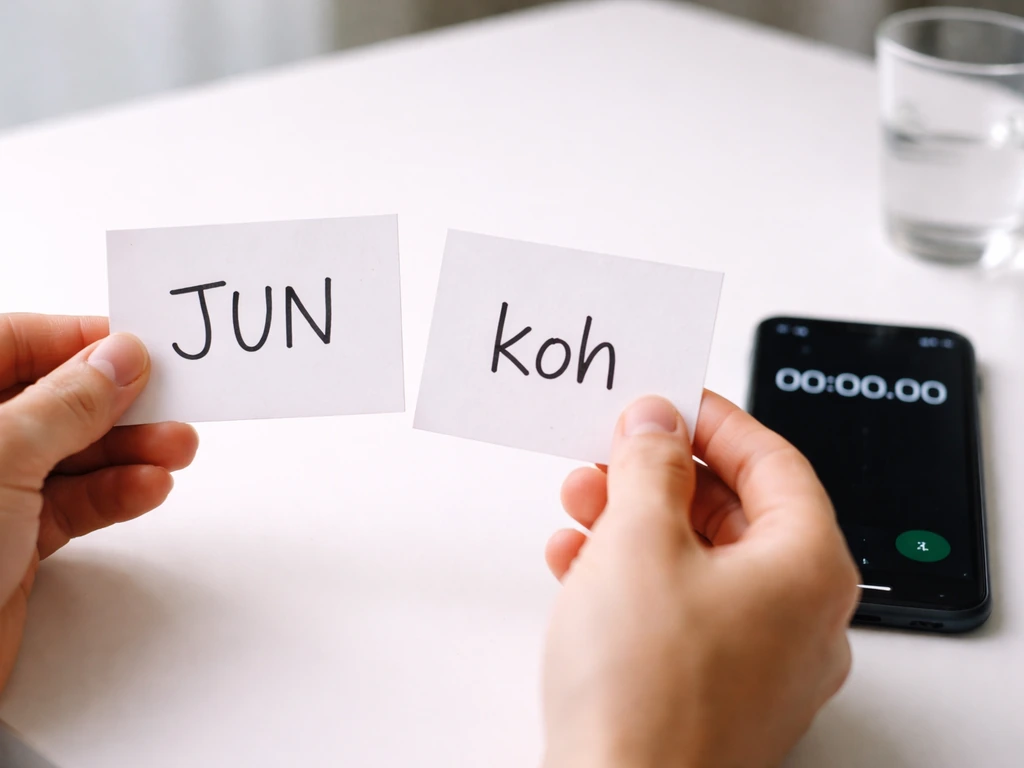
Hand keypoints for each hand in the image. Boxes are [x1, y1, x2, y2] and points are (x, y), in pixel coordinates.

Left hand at [0, 315, 197, 692]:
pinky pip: (76, 503)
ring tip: (176, 448)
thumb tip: (118, 359)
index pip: (15, 343)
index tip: (137, 345)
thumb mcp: (2, 453)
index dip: (78, 340)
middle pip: (53, 400)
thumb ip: (68, 402)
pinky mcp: (12, 539)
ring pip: (72, 454)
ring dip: (130, 451)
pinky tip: (148, 487)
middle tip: (169, 400)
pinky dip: (117, 495)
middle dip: (116, 403)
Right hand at [542, 392, 858, 767]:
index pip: (774, 462)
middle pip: (735, 512)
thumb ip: (649, 466)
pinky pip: (679, 610)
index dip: (715, 420)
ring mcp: (759, 662)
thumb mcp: (638, 541)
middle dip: (661, 475)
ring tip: (579, 503)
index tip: (669, 399)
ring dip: (635, 522)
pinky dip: (632, 576)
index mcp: (808, 569)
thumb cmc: (646, 691)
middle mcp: (799, 618)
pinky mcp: (712, 691)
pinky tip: (576, 564)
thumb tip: (656, 423)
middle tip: (611, 451)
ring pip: (700, 561)